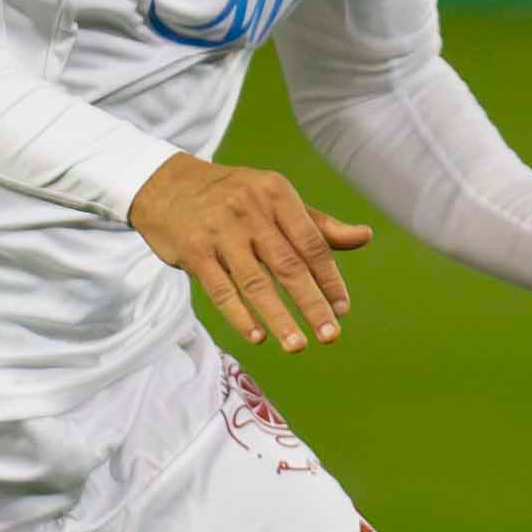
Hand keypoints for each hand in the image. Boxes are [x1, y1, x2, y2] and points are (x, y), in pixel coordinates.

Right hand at [133, 158, 370, 351]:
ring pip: (256, 282)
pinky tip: (258, 337)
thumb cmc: (233, 197)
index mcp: (277, 195)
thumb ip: (318, 224)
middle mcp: (250, 211)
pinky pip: (221, 290)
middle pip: (289, 266)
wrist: (166, 185)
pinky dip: (240, 315)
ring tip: (298, 346)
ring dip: (279, 318)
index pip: (312, 244)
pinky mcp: (193, 251)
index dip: (330, 279)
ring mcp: (220, 232)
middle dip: (312, 304)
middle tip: (330, 335)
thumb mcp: (276, 199)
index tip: (343, 309)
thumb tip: (365, 237)